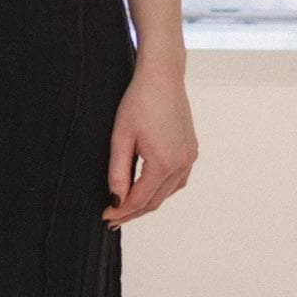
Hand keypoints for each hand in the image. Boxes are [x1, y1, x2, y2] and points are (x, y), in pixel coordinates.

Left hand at [102, 69, 197, 227]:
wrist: (162, 77)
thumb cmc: (139, 101)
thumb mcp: (121, 137)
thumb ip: (117, 172)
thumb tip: (116, 200)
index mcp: (163, 163)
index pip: (140, 199)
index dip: (121, 211)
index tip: (105, 217)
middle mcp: (181, 164)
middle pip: (155, 201)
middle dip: (132, 212)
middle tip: (111, 219)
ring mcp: (189, 158)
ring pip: (167, 193)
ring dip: (147, 202)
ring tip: (126, 208)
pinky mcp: (191, 151)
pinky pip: (177, 181)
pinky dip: (161, 190)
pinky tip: (146, 190)